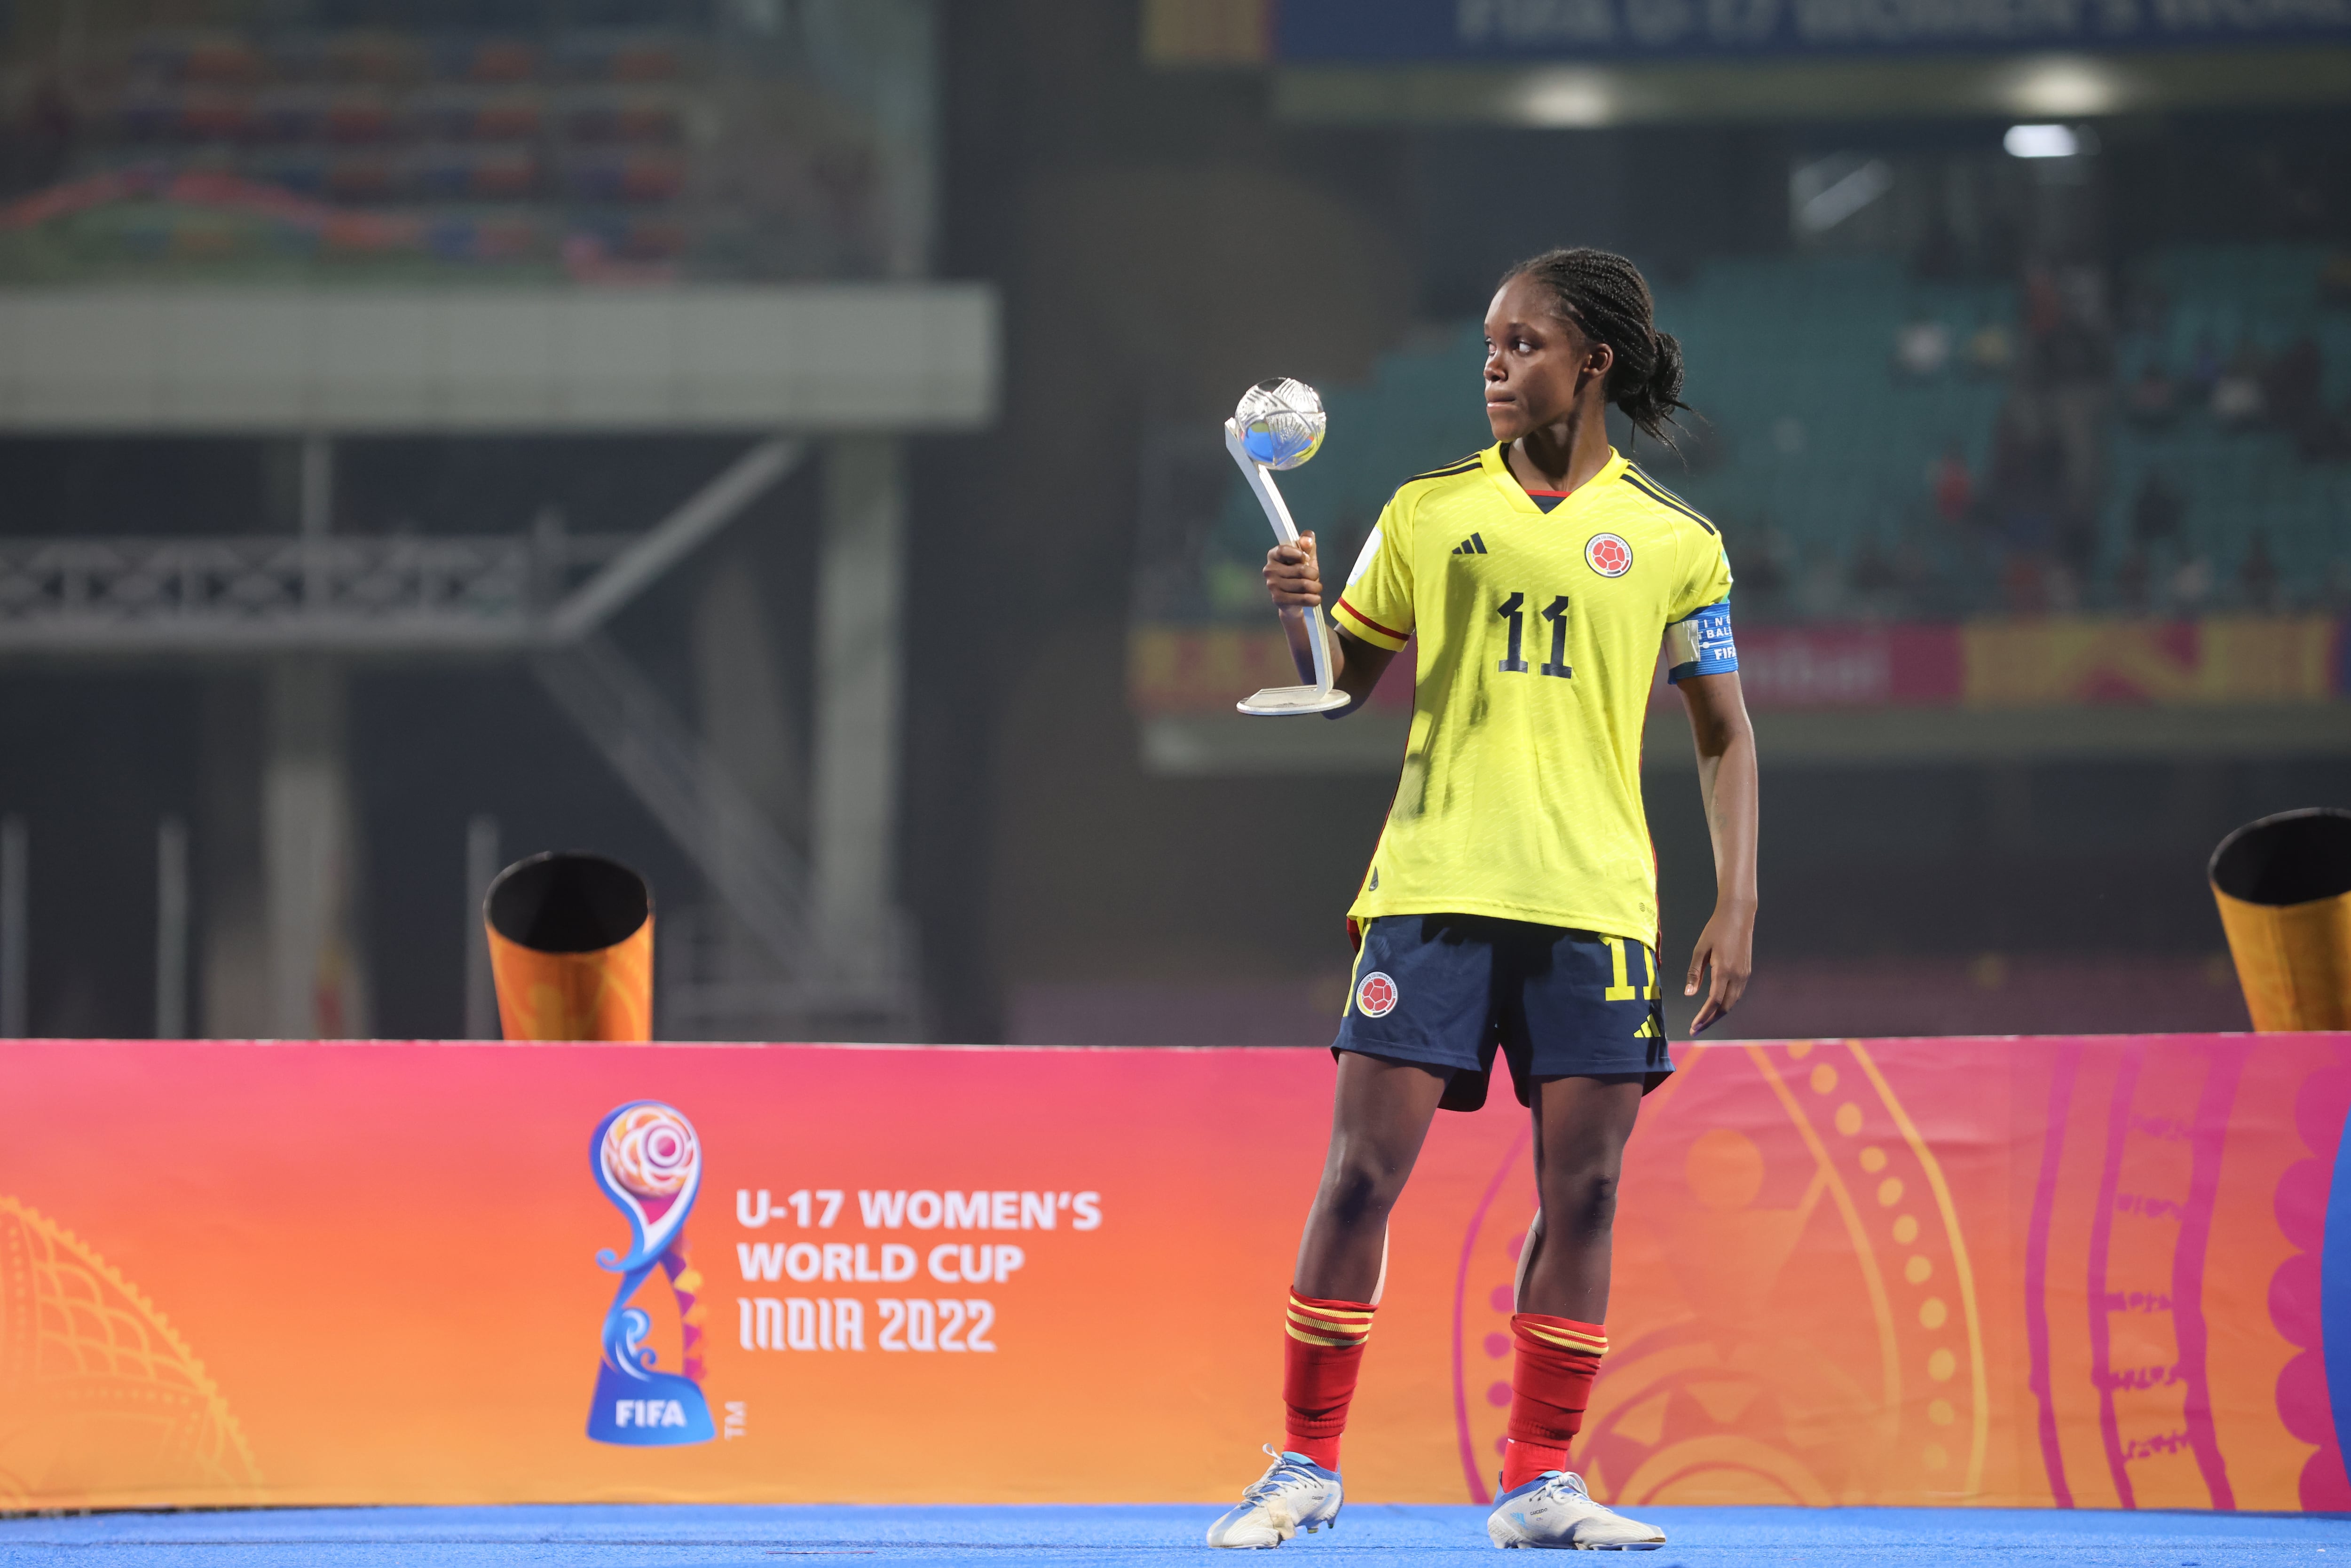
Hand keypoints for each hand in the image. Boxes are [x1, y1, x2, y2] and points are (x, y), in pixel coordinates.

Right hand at [1264, 531, 1321, 610]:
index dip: (1298, 554)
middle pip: (1300, 569)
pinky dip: (1314, 599)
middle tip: (1314, 577)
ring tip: (1315, 588)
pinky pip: (1303, 598)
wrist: (1294, 600)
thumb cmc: (1299, 575)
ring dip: (1316, 587)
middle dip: (1314, 574)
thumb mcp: (1306, 556)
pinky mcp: (1278, 599)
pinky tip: (1314, 598)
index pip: (1283, 550)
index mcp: (1273, 555)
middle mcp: (1269, 570)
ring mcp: (1272, 585)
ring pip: (1304, 584)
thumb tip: (1306, 540)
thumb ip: (1307, 543)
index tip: (1306, 558)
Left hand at [1684, 901, 1753, 1033]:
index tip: (1693, 1027)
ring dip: (1719, 1014)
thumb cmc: (1716, 930)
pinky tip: (1716, 1006)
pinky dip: (1726, 1003)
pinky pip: (1737, 994)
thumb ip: (1694, 973)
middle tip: (1697, 1029)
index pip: (1713, 1002)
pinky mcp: (1746, 971)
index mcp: (1724, 971)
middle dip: (1710, 1020)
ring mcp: (1744, 974)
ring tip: (1704, 1021)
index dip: (1703, 1017)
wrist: (1738, 915)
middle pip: (1725, 1007)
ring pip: (1732, 1002)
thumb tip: (1689, 994)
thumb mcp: (1700, 949)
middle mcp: (1737, 976)